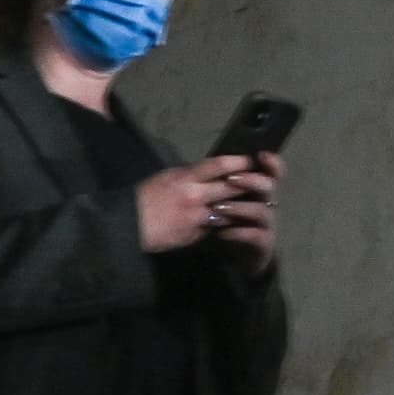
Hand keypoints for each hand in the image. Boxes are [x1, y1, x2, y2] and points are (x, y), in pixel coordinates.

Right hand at [135, 155, 275, 257]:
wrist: (130, 225)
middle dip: (248, 185)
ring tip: (252, 205)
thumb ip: (188, 177)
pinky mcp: (195, 234)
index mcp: (186, 177)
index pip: (218, 165)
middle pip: (229, 187)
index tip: (251, 160)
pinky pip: (214, 228)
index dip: (238, 162)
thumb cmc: (144, 198)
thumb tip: (206, 174)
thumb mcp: (166, 178)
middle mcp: (195, 196)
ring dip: (239, 208)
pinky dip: (223, 225)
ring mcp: (196, 217)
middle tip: (263, 182)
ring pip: (227, 210)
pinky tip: (232, 225)